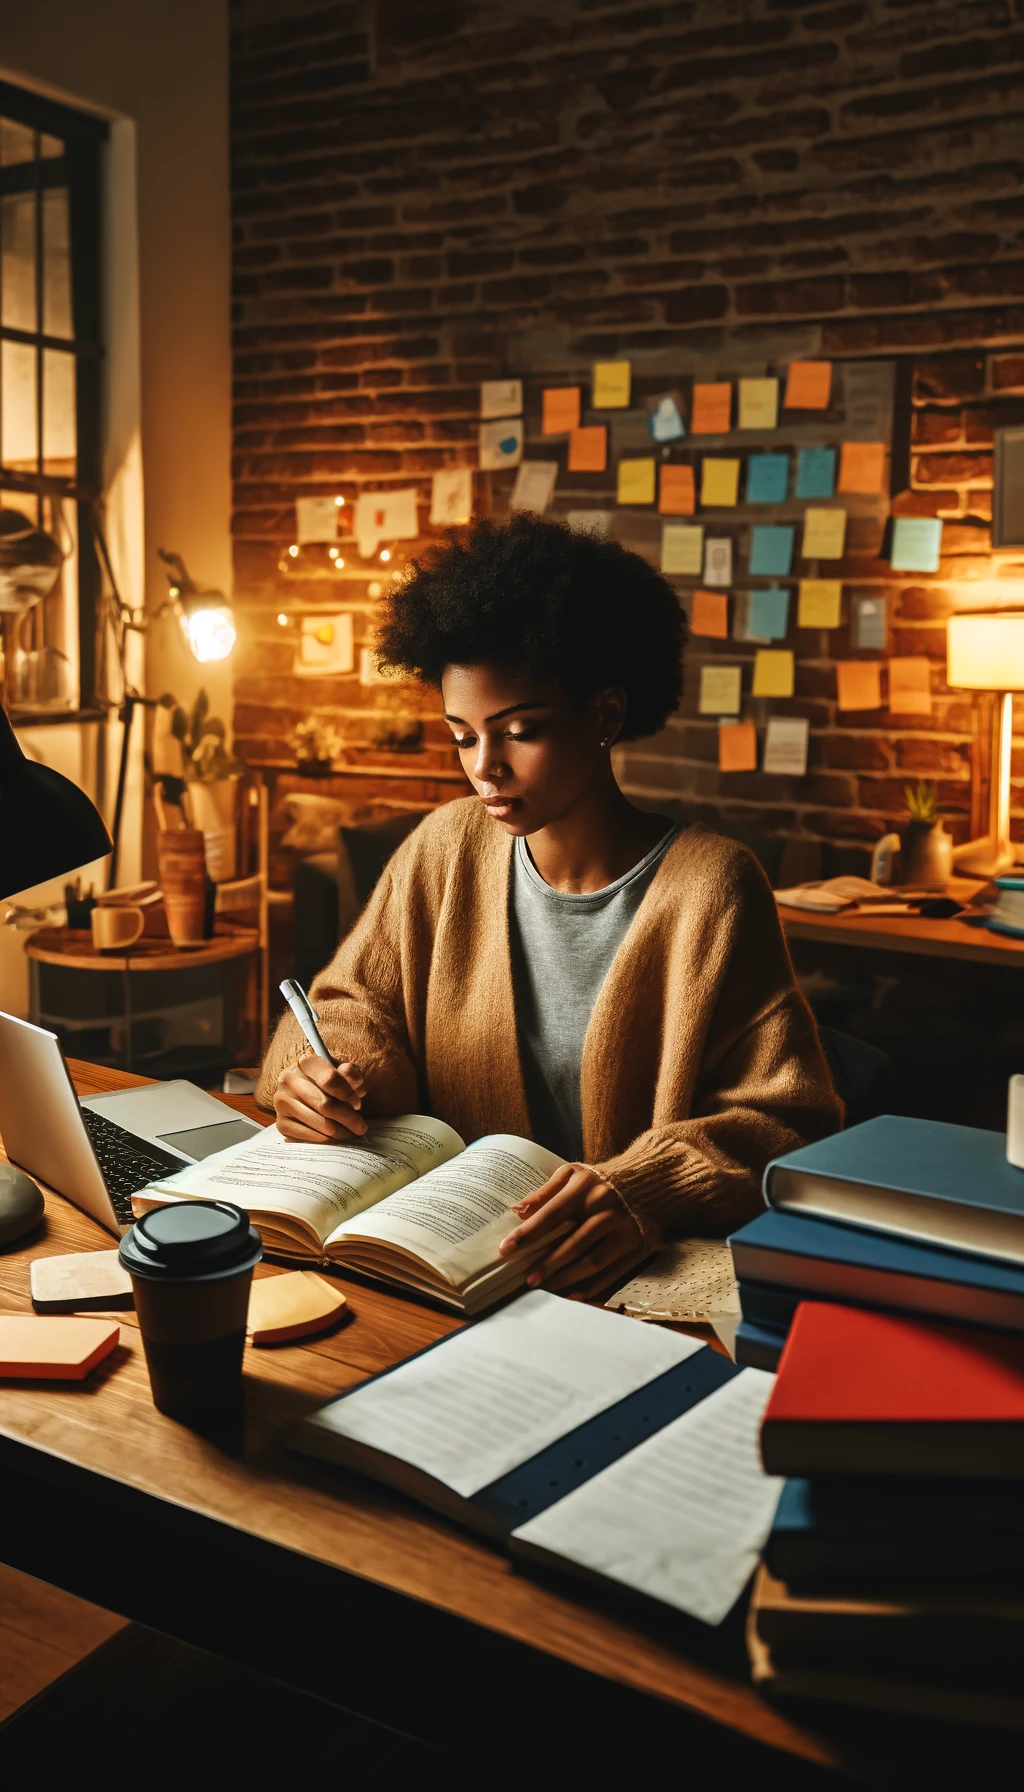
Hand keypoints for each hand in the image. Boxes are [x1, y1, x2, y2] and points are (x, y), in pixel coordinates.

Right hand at [274, 1053, 366, 1142]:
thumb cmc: (327, 1080)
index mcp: (305, 1062)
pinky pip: (308, 1136)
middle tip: (361, 1127)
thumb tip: (356, 1081)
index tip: (358, 1103)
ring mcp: (281, 1102)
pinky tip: (335, 1138)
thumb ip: (350, 1073)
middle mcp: (288, 1080)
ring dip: (341, 1132)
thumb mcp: (340, 1069)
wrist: (304, 1091)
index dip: (348, 1093)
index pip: (330, 1079)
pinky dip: (326, 1140)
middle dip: (348, 1118)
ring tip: (351, 1133)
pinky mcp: (281, 1123)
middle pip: (325, 1104)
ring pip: (320, 1123)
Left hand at [497, 1164, 644, 1298]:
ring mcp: (622, 1228)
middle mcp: (605, 1208)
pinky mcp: (635, 1244)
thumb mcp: (572, 1173)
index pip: (551, 1214)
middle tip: (527, 1278)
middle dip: (548, 1262)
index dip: (528, 1233)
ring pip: (592, 1260)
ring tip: (545, 1285)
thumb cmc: (599, 1180)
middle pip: (573, 1242)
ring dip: (567, 1277)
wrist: (645, 1180)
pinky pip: (611, 1270)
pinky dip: (592, 1285)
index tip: (506, 1249)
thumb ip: (545, 1191)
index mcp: (585, 1188)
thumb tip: (516, 1210)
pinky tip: (573, 1294)